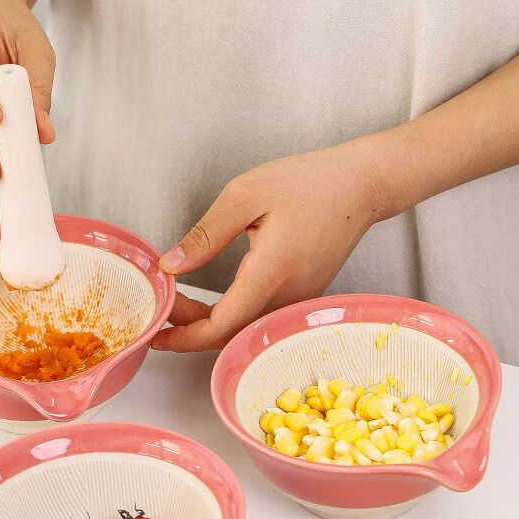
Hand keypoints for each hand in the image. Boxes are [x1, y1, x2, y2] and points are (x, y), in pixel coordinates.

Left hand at [151, 139, 386, 351]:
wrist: (362, 186)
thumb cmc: (308, 182)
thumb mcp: (245, 196)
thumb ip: (204, 235)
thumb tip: (170, 266)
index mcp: (271, 272)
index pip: (221, 325)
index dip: (184, 336)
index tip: (157, 332)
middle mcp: (287, 297)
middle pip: (230, 335)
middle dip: (189, 330)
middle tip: (162, 309)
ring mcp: (298, 302)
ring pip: (244, 331)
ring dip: (208, 324)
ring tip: (179, 303)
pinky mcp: (302, 299)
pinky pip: (259, 320)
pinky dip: (230, 318)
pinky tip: (211, 304)